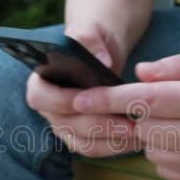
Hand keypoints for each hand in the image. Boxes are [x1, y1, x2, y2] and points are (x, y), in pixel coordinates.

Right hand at [26, 23, 138, 156]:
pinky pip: (95, 149)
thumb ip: (90, 38)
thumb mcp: (90, 30)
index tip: (88, 99)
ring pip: (83, 142)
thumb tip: (102, 60)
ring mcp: (64, 126)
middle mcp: (49, 109)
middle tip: (130, 123)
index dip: (62, 101)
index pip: (41, 98)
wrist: (102, 54)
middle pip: (67, 124)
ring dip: (111, 141)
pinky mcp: (82, 137)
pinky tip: (138, 139)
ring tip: (139, 133)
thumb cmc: (92, 40)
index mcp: (40, 82)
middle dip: (99, 125)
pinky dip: (116, 147)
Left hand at [72, 43, 179, 179]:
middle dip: (136, 115)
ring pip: (154, 152)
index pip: (147, 101)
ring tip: (178, 118)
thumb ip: (176, 66)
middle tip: (148, 102)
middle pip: (146, 129)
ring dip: (152, 135)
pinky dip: (166, 153)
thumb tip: (138, 75)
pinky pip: (168, 170)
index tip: (78, 100)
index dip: (108, 100)